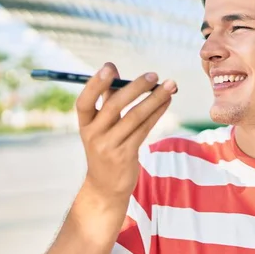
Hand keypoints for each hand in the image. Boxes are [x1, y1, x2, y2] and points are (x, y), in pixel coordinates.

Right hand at [75, 63, 176, 198]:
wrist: (105, 187)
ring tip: (170, 85)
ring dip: (154, 99)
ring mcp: (109, 147)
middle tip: (153, 75)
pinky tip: (166, 102)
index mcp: (84, 125)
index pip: (84, 102)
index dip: (95, 84)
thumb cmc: (105, 148)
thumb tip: (113, 68)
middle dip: (135, 88)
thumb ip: (107, 99)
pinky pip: (144, 129)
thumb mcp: (100, 127)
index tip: (109, 67)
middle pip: (114, 106)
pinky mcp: (125, 155)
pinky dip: (157, 113)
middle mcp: (93, 135)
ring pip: (134, 117)